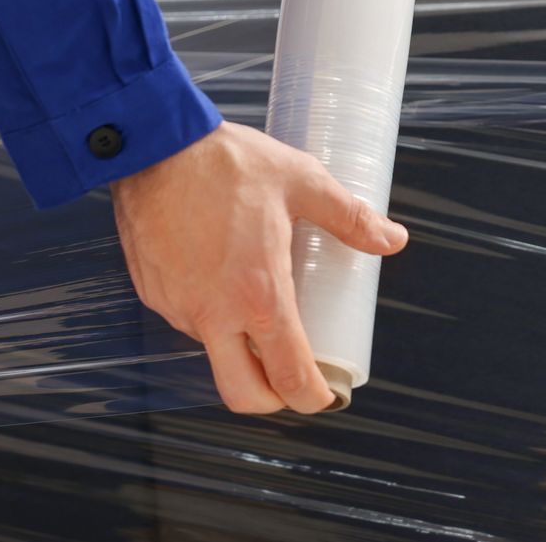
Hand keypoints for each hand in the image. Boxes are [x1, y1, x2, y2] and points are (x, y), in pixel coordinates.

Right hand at [112, 122, 408, 414]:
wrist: (153, 144)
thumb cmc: (227, 162)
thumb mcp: (302, 182)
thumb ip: (350, 217)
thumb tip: (393, 239)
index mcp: (258, 296)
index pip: (288, 376)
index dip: (312, 396)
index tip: (325, 393)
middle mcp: (214, 314)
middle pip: (242, 394)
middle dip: (272, 400)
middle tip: (292, 378)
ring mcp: (178, 307)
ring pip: (213, 353)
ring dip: (239, 347)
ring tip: (261, 306)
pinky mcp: (152, 292)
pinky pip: (187, 321)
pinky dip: (211, 316)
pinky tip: (224, 279)